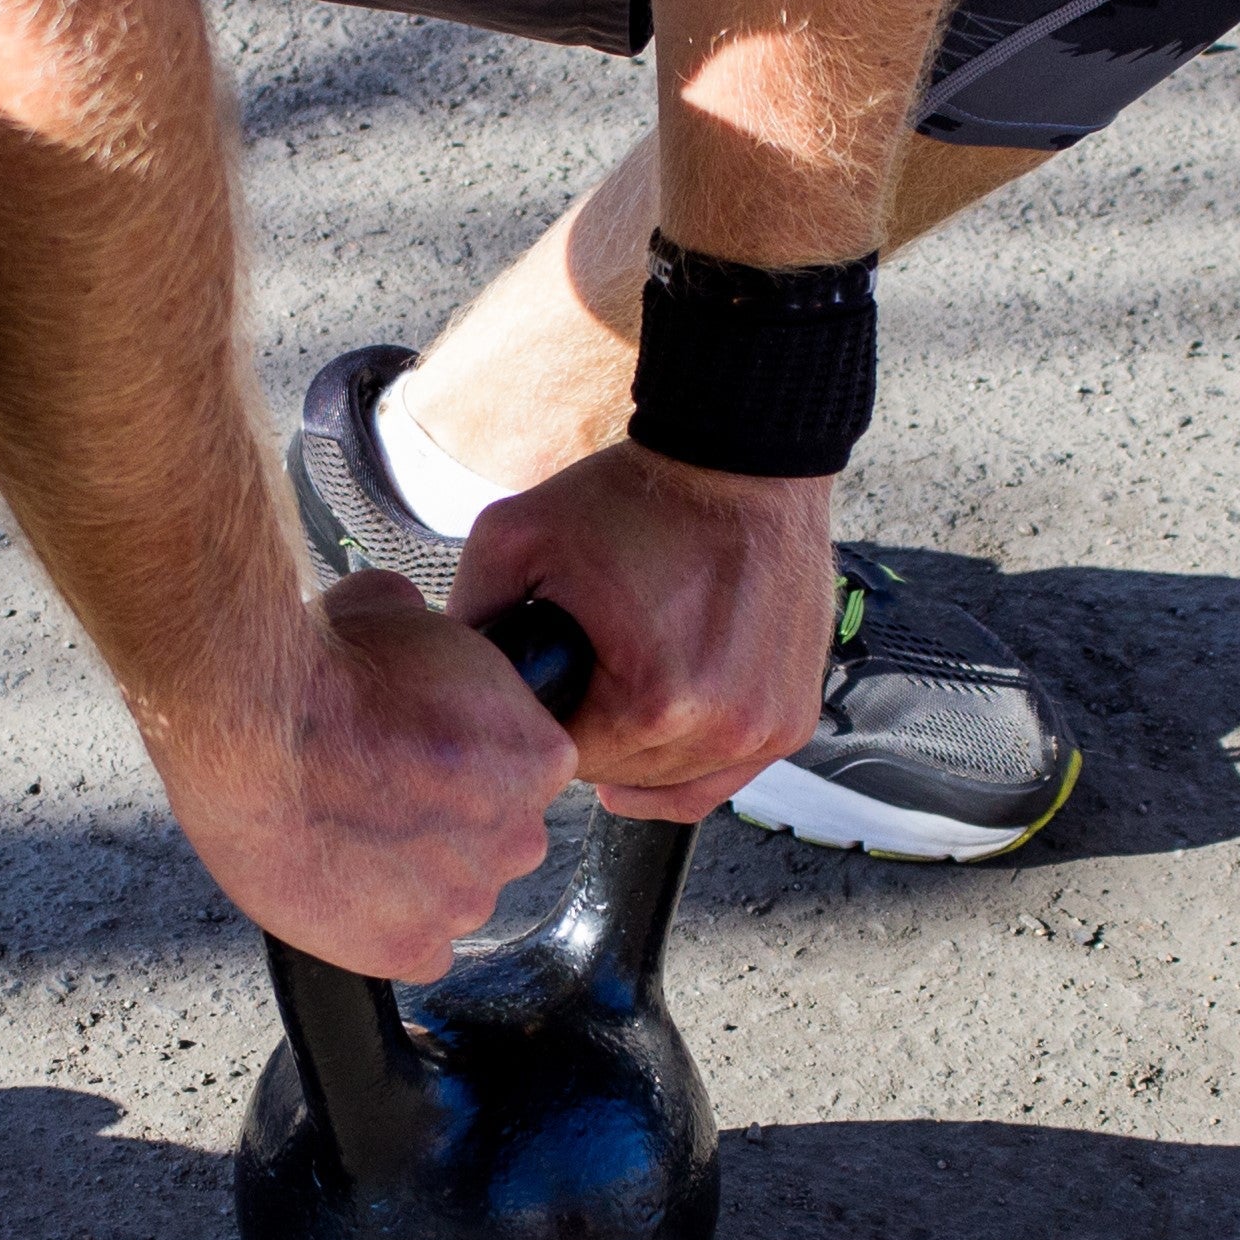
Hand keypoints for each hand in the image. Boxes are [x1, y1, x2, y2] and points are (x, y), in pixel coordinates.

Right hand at [138, 573, 578, 979]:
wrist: (254, 726)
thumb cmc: (325, 667)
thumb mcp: (399, 612)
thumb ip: (430, 636)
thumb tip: (410, 616)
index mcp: (537, 757)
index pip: (527, 773)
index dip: (470, 760)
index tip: (424, 750)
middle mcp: (518, 834)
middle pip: (495, 837)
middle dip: (447, 820)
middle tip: (379, 792)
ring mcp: (464, 898)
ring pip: (452, 894)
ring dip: (411, 874)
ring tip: (343, 835)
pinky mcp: (406, 947)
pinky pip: (414, 948)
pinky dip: (381, 927)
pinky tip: (342, 886)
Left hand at [449, 444, 832, 821]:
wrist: (740, 458)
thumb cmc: (635, 495)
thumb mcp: (514, 537)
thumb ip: (469, 616)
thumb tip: (447, 678)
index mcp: (650, 703)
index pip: (561, 761)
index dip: (538, 719)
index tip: (543, 673)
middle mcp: (720, 730)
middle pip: (619, 778)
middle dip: (590, 731)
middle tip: (583, 668)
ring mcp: (765, 730)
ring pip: (671, 781)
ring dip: (641, 747)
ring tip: (625, 681)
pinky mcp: (792, 717)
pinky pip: (726, 773)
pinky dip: (691, 755)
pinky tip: (661, 730)